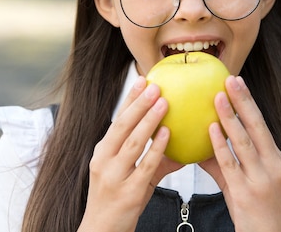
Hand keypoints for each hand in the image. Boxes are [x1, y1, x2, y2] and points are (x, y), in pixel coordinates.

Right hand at [78, 76, 182, 231]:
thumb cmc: (116, 201)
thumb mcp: (128, 175)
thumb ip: (152, 160)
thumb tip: (178, 145)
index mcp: (102, 152)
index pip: (117, 120)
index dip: (130, 99)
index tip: (142, 80)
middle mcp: (104, 161)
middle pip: (122, 126)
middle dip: (139, 104)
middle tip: (155, 85)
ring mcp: (114, 176)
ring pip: (132, 143)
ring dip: (148, 121)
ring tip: (163, 102)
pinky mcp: (129, 192)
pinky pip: (145, 166)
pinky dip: (156, 148)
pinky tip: (167, 134)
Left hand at [199, 76, 280, 231]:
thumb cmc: (255, 206)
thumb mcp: (245, 179)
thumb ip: (223, 160)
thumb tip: (200, 140)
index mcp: (274, 157)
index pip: (261, 124)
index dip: (249, 102)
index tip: (237, 82)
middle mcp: (271, 164)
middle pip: (257, 126)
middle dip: (244, 101)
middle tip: (230, 80)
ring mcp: (260, 177)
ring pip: (244, 141)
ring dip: (231, 118)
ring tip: (218, 98)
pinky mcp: (246, 191)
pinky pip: (230, 163)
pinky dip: (221, 145)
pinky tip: (211, 130)